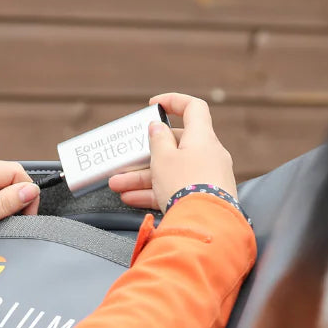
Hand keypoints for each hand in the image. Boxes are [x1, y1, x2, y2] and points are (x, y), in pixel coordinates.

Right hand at [108, 94, 235, 210]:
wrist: (206, 226)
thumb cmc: (186, 186)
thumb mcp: (163, 158)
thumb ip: (157, 139)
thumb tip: (157, 127)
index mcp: (202, 138)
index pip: (193, 108)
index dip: (174, 101)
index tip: (154, 105)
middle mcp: (209, 155)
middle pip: (175, 146)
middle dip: (145, 155)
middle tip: (126, 162)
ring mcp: (208, 178)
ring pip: (171, 171)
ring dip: (143, 178)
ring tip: (119, 186)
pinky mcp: (204, 198)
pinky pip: (176, 189)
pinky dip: (155, 192)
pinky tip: (132, 199)